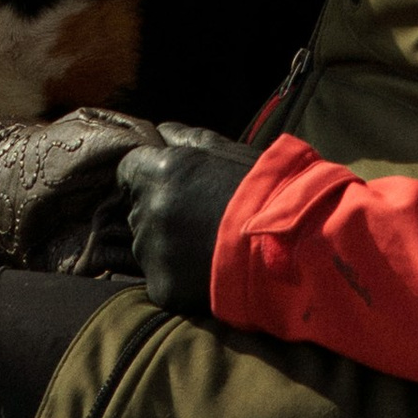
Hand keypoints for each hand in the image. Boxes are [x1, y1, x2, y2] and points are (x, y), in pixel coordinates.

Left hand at [117, 123, 252, 316]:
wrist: (289, 248)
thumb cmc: (265, 194)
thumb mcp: (229, 153)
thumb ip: (188, 140)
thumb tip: (161, 131)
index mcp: (162, 172)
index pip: (127, 170)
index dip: (146, 177)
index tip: (169, 186)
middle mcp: (149, 210)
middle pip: (138, 209)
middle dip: (160, 211)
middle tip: (199, 218)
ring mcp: (153, 251)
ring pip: (146, 245)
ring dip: (167, 244)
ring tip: (207, 245)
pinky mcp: (162, 286)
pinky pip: (160, 277)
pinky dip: (178, 276)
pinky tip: (206, 270)